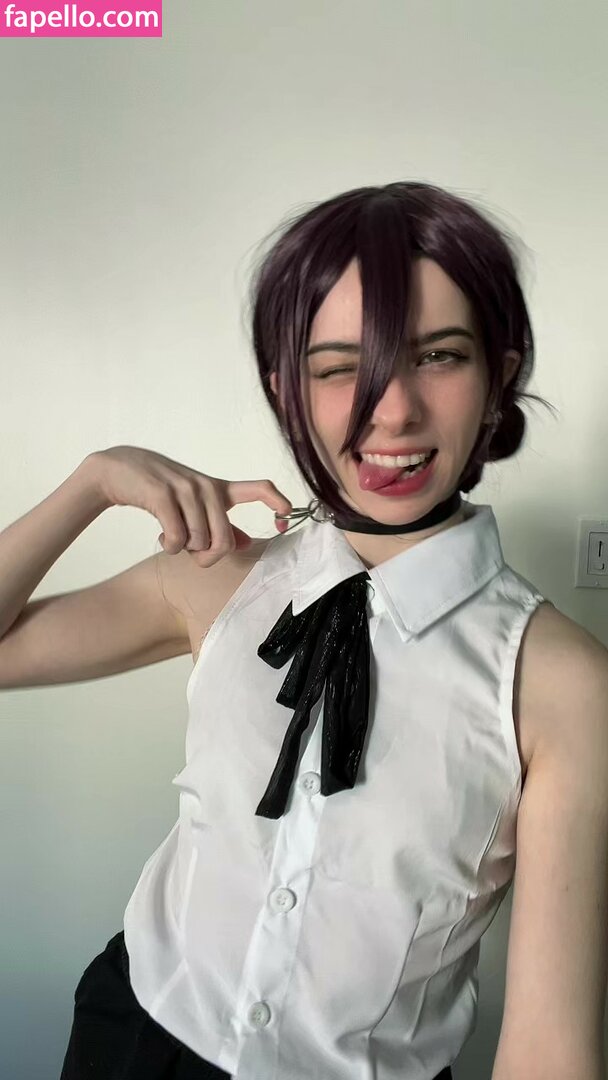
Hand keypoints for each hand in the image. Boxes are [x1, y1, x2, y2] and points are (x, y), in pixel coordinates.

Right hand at [86, 445, 292, 566]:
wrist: (116, 470)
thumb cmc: (159, 491)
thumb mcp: (193, 504)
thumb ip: (219, 523)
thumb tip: (244, 544)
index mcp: (218, 488)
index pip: (259, 488)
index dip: (277, 502)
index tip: (284, 517)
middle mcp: (206, 487)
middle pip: (225, 540)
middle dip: (208, 556)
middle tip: (192, 552)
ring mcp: (185, 489)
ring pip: (200, 542)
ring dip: (184, 549)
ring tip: (171, 535)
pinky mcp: (163, 495)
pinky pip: (178, 538)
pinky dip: (170, 546)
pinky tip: (162, 537)